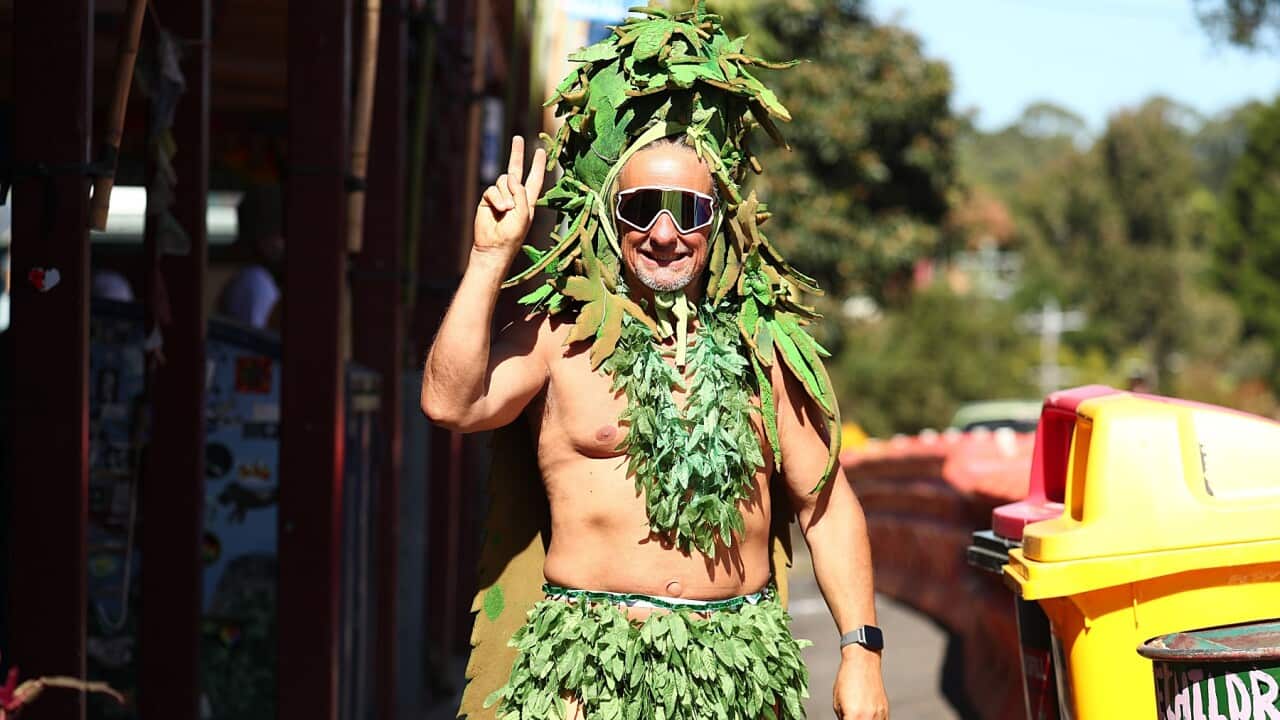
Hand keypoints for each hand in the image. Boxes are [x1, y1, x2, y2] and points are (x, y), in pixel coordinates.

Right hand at [473, 135, 546, 266]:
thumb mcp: (524, 213)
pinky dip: (496, 199)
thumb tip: (510, 177)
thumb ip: (520, 193)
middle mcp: (515, 196)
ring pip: (502, 181)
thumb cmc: (513, 234)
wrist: (494, 247)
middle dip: (517, 154)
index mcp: (528, 200)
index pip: (535, 178)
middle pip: (516, 170)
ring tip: (507, 210)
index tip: (540, 151)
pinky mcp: (488, 199)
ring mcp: (501, 197)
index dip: (538, 165)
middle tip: (518, 138)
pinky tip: (499, 210)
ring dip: (505, 194)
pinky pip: (492, 190)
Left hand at [833, 647, 888, 718]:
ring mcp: (880, 715)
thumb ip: (843, 718)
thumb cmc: (847, 678)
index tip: (845, 718)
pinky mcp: (885, 711)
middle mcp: (869, 717)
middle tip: (849, 715)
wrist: (863, 662)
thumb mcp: (837, 702)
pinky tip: (867, 716)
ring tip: (857, 715)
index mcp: (855, 716)